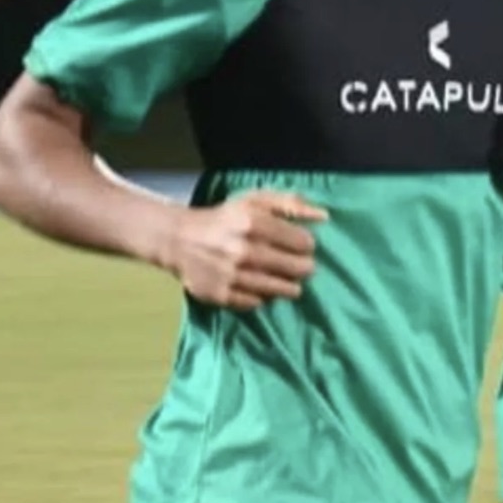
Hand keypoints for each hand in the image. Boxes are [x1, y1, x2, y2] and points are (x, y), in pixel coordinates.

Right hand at [168, 190, 324, 310]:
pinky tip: (265, 291)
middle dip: (303, 268)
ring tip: (291, 284)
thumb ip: (290, 204)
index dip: (307, 245)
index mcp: (253, 223)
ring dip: (290, 287)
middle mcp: (243, 250)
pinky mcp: (219, 294)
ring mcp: (231, 275)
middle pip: (294, 268)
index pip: (301, 242)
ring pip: (277, 288)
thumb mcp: (254, 200)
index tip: (305, 247)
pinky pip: (253, 302)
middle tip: (303, 268)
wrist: (179, 238)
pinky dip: (263, 298)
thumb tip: (324, 216)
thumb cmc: (225, 218)